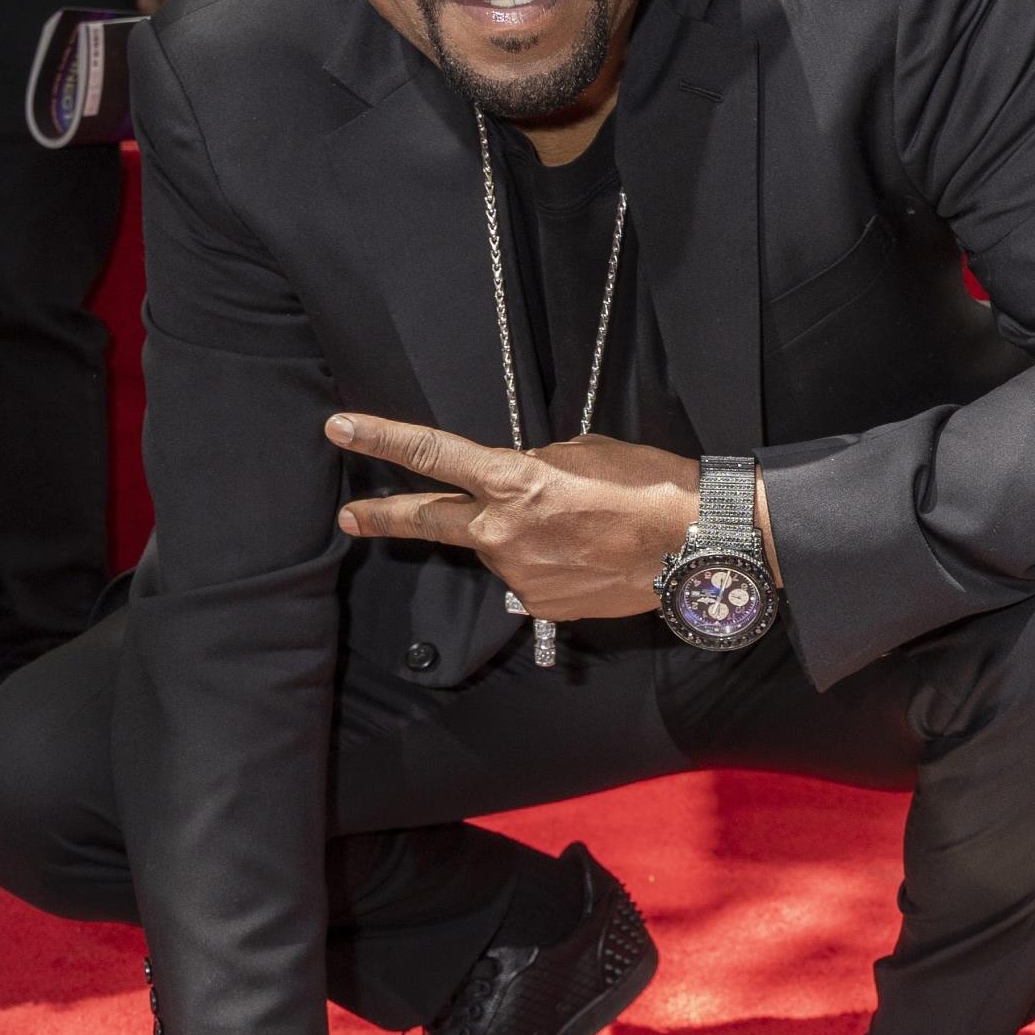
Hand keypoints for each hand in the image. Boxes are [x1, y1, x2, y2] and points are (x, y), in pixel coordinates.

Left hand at [329, 414, 702, 620]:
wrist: (694, 545)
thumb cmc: (645, 486)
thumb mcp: (580, 453)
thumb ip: (533, 466)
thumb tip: (516, 484)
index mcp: (511, 480)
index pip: (432, 456)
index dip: (381, 439)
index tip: (340, 428)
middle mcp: (502, 531)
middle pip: (429, 520)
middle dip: (383, 516)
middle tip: (348, 517)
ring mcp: (518, 574)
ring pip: (499, 548)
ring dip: (521, 537)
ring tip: (576, 528)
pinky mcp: (540, 606)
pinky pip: (529, 578)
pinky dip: (548, 565)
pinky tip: (585, 557)